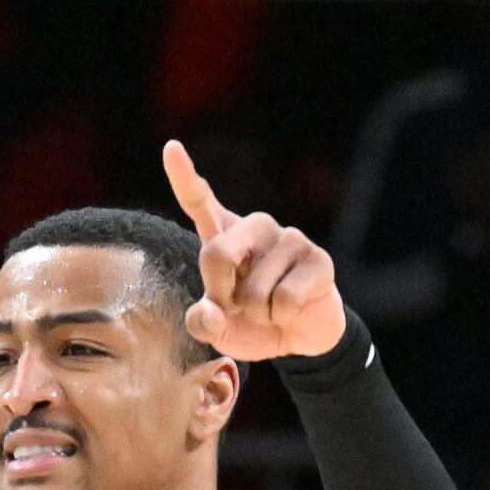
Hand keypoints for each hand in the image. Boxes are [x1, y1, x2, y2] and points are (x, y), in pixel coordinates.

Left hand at [163, 141, 349, 360]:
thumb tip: (209, 311)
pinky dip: (281, 317)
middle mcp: (255, 229)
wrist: (299, 340)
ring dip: (257, 312)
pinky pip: (285, 298)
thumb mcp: (219, 329)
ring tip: (268, 309)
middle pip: (217, 253)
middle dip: (219, 291)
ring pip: (254, 287)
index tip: (171, 148)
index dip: (184, 177)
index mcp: (225, 235)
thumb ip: (203, 322)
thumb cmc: (252, 324)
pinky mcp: (317, 259)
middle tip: (235, 307)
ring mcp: (288, 239)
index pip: (200, 202)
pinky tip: (290, 311)